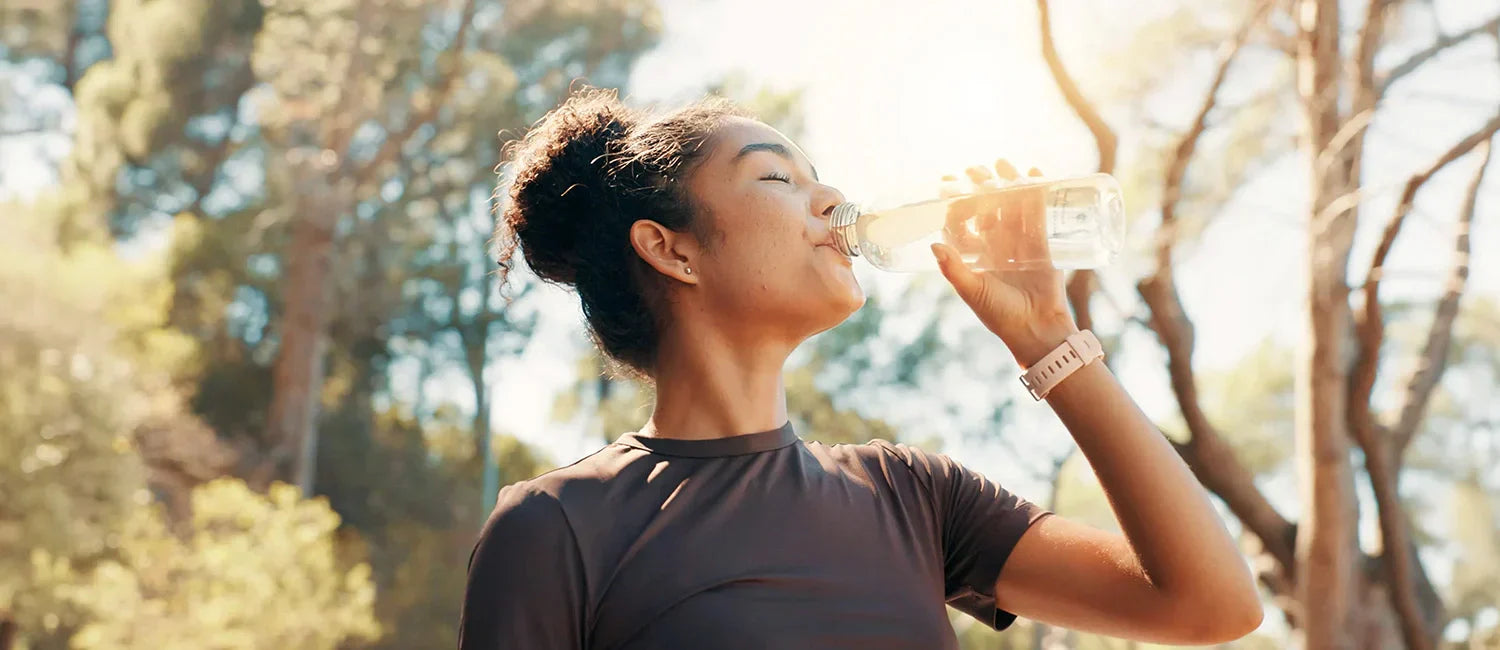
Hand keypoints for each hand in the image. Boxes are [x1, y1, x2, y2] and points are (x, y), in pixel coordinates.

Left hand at [931, 159, 1078, 365]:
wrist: (1038, 329)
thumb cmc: (1000, 315)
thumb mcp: (973, 292)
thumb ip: (954, 270)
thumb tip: (934, 244)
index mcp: (975, 256)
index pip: (961, 223)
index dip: (954, 203)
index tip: (946, 184)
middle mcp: (995, 246)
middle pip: (986, 208)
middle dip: (980, 187)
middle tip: (974, 169)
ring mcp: (1020, 242)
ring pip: (1011, 206)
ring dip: (1007, 183)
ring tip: (1001, 163)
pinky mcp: (1043, 243)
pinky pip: (1039, 213)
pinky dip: (1037, 192)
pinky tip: (1032, 172)